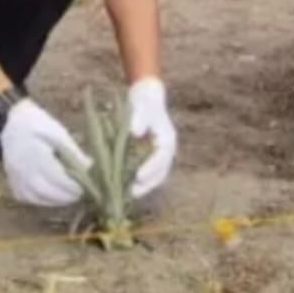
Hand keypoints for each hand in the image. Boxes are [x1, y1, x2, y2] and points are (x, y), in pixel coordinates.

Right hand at [0, 99, 91, 206]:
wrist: (12, 123)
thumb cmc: (39, 125)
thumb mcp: (59, 133)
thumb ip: (74, 153)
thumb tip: (90, 168)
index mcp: (36, 154)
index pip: (58, 177)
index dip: (74, 185)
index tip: (87, 187)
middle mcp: (23, 168)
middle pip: (47, 191)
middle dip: (66, 196)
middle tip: (81, 194)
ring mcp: (15, 177)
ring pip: (36, 197)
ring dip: (55, 200)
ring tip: (69, 196)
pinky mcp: (12, 182)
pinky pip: (27, 197)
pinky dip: (41, 200)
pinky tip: (53, 196)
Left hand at [127, 78, 176, 198]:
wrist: (146, 97)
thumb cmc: (144, 101)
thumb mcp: (141, 105)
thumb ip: (138, 118)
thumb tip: (135, 132)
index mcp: (168, 139)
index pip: (162, 157)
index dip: (150, 168)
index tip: (138, 176)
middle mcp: (166, 151)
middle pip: (161, 173)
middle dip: (147, 184)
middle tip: (132, 193)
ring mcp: (159, 156)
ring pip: (154, 177)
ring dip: (143, 187)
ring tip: (128, 195)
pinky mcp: (150, 159)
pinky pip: (146, 174)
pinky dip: (138, 182)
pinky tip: (125, 187)